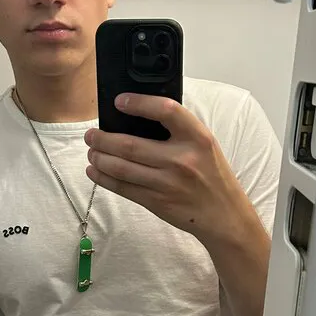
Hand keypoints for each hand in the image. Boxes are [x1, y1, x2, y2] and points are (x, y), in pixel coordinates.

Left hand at [84, 94, 252, 247]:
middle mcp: (182, 159)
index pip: (166, 110)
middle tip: (91, 134)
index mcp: (197, 138)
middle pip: (130, 145)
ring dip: (99, 158)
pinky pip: (123, 188)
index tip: (119, 101)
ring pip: (122, 168)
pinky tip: (95, 170)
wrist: (224, 214)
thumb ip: (178, 131)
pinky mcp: (157, 202)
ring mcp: (168, 183)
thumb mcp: (204, 145)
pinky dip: (104, 178)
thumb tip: (135, 117)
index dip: (140, 103)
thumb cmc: (211, 175)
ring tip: (91, 152)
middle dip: (103, 139)